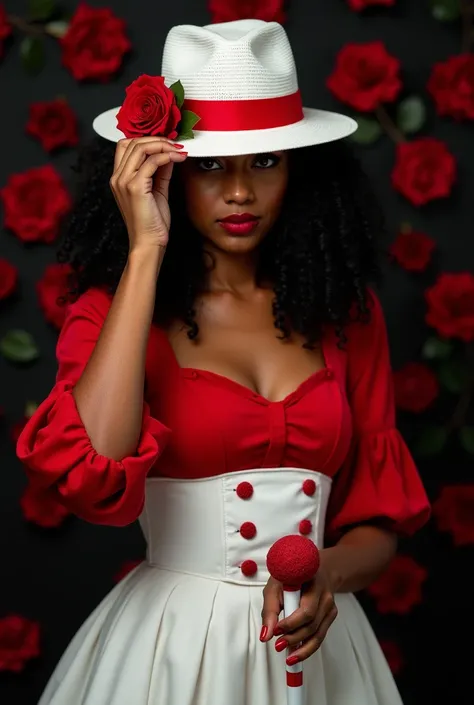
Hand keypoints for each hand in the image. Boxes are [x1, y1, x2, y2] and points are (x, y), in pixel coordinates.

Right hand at [109, 136, 186, 250]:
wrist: (149, 243)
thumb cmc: (152, 223)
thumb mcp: (157, 190)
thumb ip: (161, 172)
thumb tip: (169, 154)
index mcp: (119, 178)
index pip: (126, 146)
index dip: (146, 139)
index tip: (166, 142)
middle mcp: (118, 178)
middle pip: (133, 142)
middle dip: (157, 139)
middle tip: (175, 144)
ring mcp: (124, 182)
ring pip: (141, 148)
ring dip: (163, 145)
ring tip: (178, 150)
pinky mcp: (135, 187)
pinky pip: (151, 162)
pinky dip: (166, 156)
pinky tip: (177, 158)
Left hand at [260, 566, 337, 663]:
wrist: (311, 569)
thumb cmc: (291, 575)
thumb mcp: (275, 585)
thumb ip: (269, 610)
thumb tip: (266, 636)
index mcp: (312, 582)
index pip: (306, 609)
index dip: (291, 623)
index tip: (276, 630)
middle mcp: (325, 594)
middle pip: (312, 624)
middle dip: (294, 637)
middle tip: (278, 645)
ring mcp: (330, 606)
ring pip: (318, 633)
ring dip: (302, 647)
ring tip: (288, 656)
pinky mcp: (330, 615)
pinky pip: (320, 635)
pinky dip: (308, 646)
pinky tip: (297, 652)